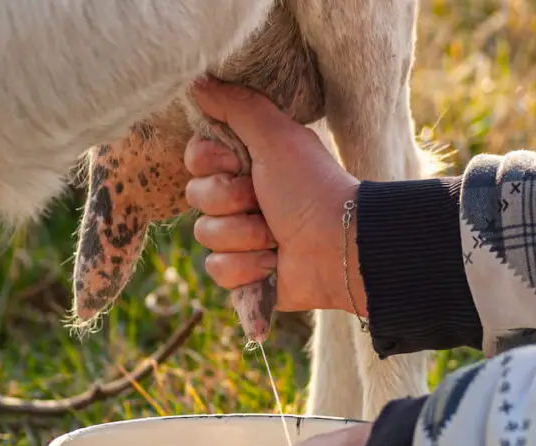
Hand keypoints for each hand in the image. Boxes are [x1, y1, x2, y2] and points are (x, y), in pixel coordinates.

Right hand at [185, 78, 365, 314]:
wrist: (340, 246)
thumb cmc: (313, 187)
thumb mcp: (276, 135)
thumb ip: (237, 105)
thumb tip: (198, 81)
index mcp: (246, 164)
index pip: (195, 159)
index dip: (211, 163)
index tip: (239, 162)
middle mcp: (240, 199)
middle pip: (196, 197)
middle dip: (230, 201)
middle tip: (264, 201)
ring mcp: (240, 238)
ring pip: (205, 235)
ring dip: (244, 236)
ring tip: (276, 237)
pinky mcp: (243, 274)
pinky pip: (217, 270)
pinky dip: (247, 267)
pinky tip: (273, 264)